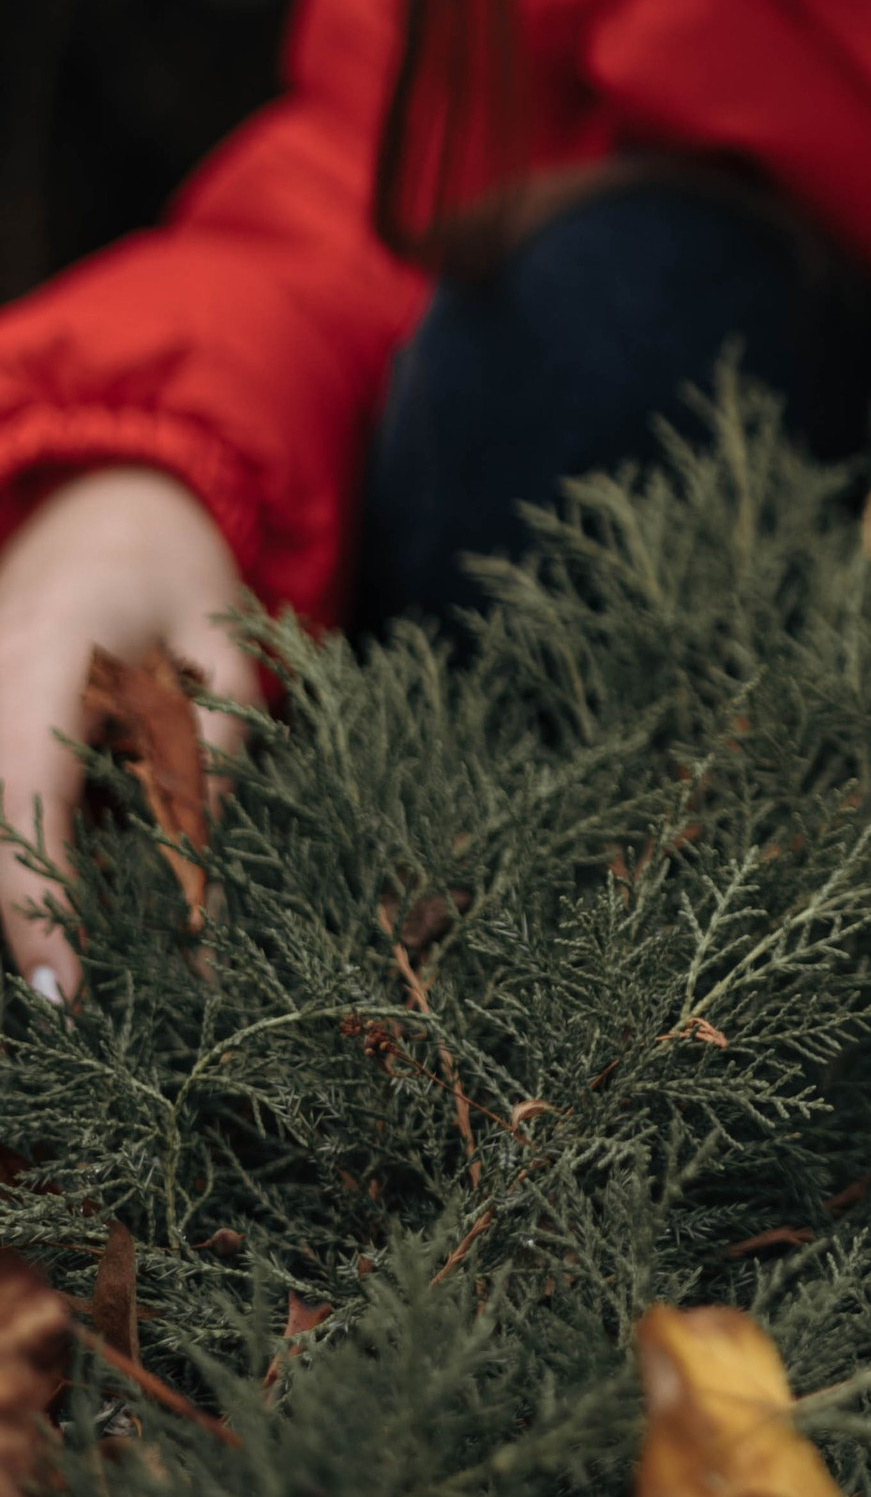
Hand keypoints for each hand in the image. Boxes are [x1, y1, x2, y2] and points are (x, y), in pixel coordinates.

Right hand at [0, 469, 261, 998]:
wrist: (108, 495)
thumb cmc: (175, 562)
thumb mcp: (220, 642)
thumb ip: (214, 748)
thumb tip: (207, 887)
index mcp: (43, 655)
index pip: (27, 797)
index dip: (40, 903)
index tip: (62, 988)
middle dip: (27, 914)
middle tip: (76, 1000)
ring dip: (24, 879)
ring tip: (77, 959)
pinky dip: (24, 838)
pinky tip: (66, 897)